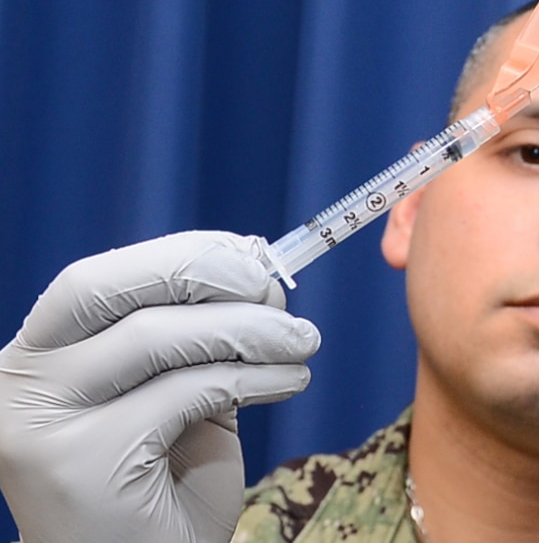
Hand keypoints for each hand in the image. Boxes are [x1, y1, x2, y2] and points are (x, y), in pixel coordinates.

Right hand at [0, 232, 319, 542]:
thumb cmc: (162, 490)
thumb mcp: (181, 399)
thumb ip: (205, 343)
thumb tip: (261, 280)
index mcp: (36, 359)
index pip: (97, 280)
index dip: (178, 255)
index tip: (251, 255)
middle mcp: (18, 383)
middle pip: (110, 291)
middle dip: (205, 275)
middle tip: (275, 291)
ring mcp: (40, 425)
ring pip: (156, 338)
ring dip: (250, 330)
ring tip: (303, 342)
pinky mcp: (81, 463)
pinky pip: (189, 391)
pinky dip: (255, 377)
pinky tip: (290, 380)